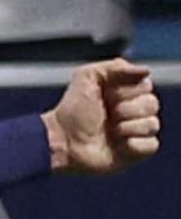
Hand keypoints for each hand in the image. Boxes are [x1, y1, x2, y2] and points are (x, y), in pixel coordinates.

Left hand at [43, 60, 159, 175]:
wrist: (65, 140)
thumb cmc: (73, 110)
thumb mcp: (86, 77)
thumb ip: (113, 68)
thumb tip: (145, 70)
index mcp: (125, 90)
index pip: (145, 85)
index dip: (126, 91)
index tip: (106, 94)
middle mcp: (135, 109)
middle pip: (152, 104)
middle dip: (126, 109)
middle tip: (108, 114)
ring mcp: (137, 130)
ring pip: (152, 124)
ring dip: (127, 127)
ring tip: (110, 130)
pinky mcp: (138, 150)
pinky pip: (151, 145)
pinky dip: (134, 145)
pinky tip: (118, 144)